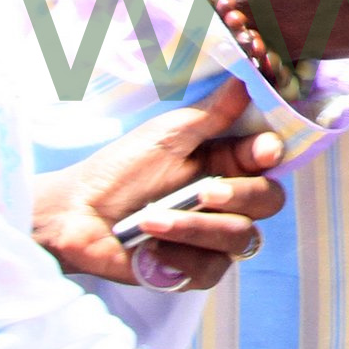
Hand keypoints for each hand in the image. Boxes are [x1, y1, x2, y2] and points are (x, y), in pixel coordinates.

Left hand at [34, 80, 286, 290]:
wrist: (77, 216)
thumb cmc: (120, 169)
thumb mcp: (167, 135)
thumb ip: (213, 114)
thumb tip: (247, 77)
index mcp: (226, 162)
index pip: (270, 158)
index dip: (272, 155)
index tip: (263, 151)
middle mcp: (229, 200)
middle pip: (269, 201)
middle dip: (239, 196)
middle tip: (204, 192)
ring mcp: (215, 238)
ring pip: (240, 238)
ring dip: (195, 228)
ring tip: (150, 219)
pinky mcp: (196, 271)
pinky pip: (211, 269)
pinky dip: (180, 258)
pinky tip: (151, 249)